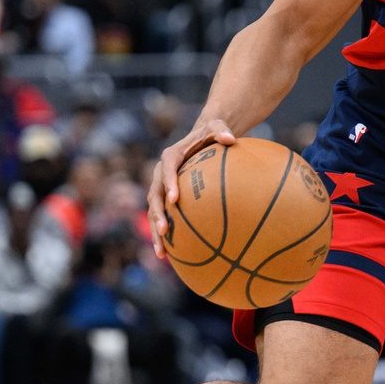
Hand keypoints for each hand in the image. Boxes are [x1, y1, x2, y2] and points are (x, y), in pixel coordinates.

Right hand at [147, 117, 236, 259]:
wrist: (202, 139)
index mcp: (171, 156)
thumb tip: (231, 138)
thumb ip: (221, 130)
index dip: (168, 184)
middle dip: (158, 214)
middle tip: (164, 229)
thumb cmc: (211, 133)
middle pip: (154, 195)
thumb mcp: (217, 126)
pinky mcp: (166, 199)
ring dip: (156, 230)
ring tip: (161, 251)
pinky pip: (163, 217)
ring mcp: (161, 188)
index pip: (167, 170)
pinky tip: (168, 256)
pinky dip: (163, 236)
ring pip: (154, 211)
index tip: (174, 199)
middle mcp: (161, 173)